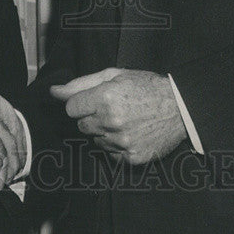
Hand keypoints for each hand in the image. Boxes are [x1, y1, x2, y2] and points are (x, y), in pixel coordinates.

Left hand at [50, 68, 185, 164]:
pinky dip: (117, 145)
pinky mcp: (130, 157)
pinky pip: (110, 154)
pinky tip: (132, 132)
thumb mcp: (114, 75)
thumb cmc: (146, 87)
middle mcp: (111, 121)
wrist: (180, 107)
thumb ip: (80, 84)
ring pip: (95, 140)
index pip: (70, 108)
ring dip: (104, 131)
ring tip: (126, 119)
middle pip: (81, 125)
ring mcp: (121, 141)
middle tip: (114, 108)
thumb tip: (54, 91)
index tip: (95, 100)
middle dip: (92, 117)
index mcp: (105, 98)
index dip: (82, 103)